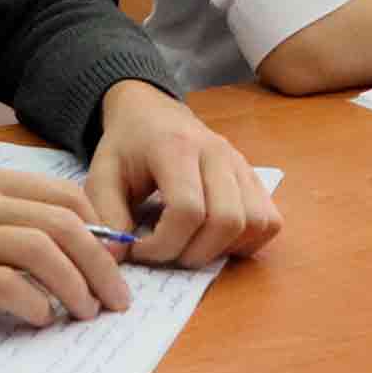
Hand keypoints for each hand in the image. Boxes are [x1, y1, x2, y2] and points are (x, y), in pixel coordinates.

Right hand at [0, 165, 131, 326]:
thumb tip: (48, 246)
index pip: (63, 197)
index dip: (99, 232)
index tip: (110, 263)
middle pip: (66, 224)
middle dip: (104, 265)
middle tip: (117, 299)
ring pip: (44, 251)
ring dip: (78, 286)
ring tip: (86, 314)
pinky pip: (5, 286)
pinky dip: (34, 304)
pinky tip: (39, 319)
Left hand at [87, 81, 280, 267]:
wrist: (151, 113)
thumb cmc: (128, 146)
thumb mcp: (102, 174)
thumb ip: (106, 215)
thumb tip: (115, 260)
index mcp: (176, 147)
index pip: (187, 210)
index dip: (164, 244)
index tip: (139, 249)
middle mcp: (217, 153)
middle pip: (226, 220)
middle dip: (193, 252)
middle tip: (165, 253)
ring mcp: (241, 164)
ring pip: (254, 223)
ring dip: (222, 249)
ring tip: (190, 246)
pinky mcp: (254, 177)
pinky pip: (269, 220)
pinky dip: (246, 241)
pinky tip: (215, 239)